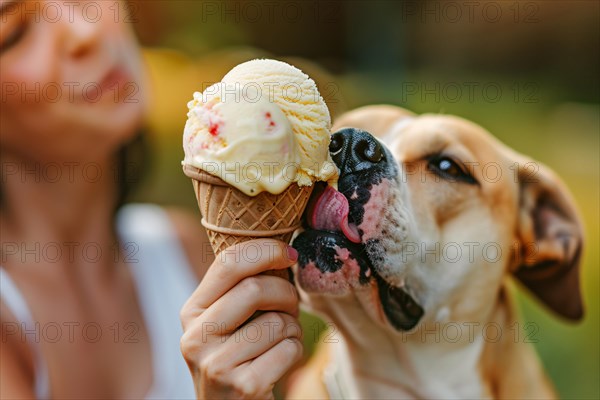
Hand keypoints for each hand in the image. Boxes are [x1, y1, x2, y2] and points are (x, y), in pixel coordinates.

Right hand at [180, 239, 302, 399]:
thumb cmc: (238, 358)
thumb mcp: (225, 322)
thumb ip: (239, 288)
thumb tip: (281, 248)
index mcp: (191, 313)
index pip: (227, 263)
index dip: (265, 250)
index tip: (289, 253)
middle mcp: (195, 338)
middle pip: (254, 289)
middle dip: (286, 293)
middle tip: (292, 305)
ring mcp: (216, 366)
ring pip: (278, 322)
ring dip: (293, 328)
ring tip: (281, 340)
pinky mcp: (244, 387)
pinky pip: (289, 349)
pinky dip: (295, 351)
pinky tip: (279, 362)